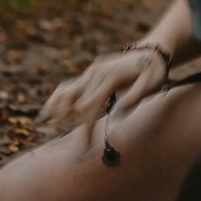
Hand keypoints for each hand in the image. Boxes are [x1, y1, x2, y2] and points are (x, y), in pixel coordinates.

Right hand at [37, 47, 168, 136]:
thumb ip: (134, 98)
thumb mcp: (151, 84)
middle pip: (77, 102)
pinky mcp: (91, 72)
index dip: (84, 128)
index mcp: (111, 77)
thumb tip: (116, 116)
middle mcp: (97, 72)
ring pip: (68, 91)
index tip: (80, 149)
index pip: (92, 106)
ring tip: (47, 126)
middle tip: (65, 147)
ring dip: (57, 110)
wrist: (152, 51)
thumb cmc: (153, 71)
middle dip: (67, 124)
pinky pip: (71, 85)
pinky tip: (48, 111)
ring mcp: (92, 71)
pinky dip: (58, 98)